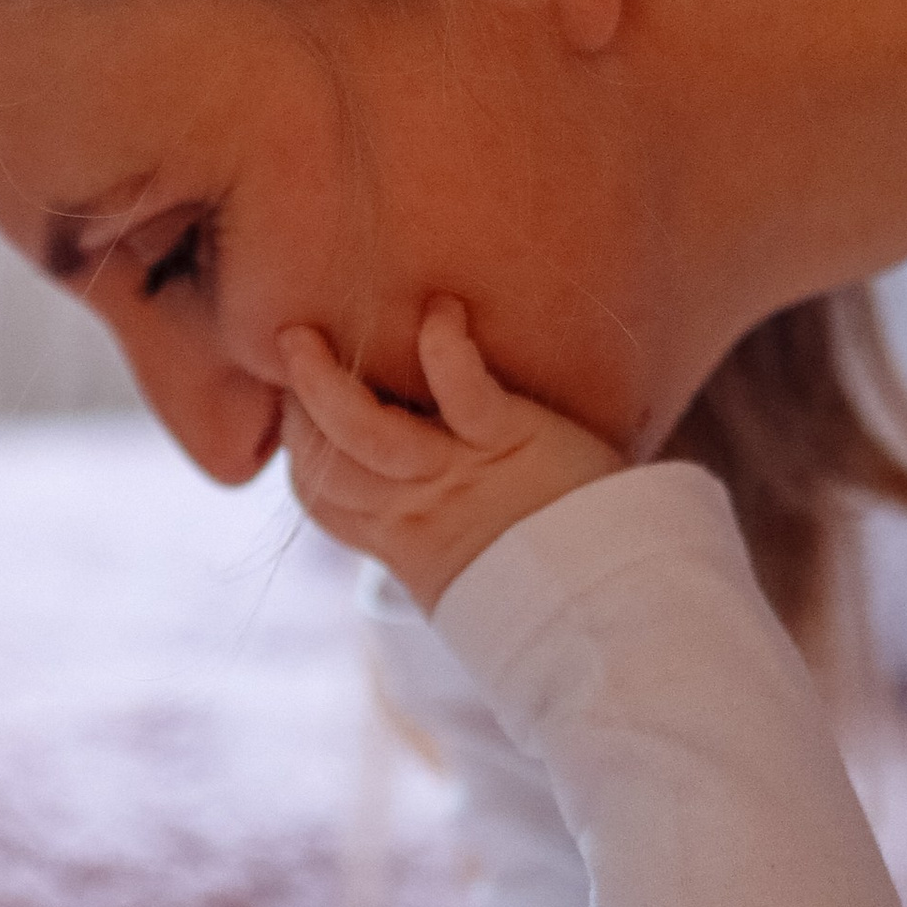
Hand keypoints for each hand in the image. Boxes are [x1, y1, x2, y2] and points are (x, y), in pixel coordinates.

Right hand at [276, 298, 622, 609]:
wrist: (616, 596)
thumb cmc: (552, 564)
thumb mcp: (472, 556)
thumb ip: (433, 518)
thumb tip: (405, 487)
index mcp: (407, 537)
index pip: (323, 496)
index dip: (299, 451)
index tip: (291, 411)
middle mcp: (421, 506)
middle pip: (329, 465)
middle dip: (299, 411)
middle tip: (290, 349)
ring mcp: (460, 473)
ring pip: (367, 433)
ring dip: (327, 383)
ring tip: (301, 337)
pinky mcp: (510, 440)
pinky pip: (463, 392)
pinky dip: (445, 350)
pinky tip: (441, 311)